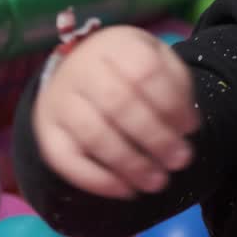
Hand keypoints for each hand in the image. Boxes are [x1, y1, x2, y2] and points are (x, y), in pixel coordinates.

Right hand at [32, 26, 199, 198]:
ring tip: (158, 182)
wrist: (82, 69)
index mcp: (116, 46)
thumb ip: (178, 89)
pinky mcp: (46, 130)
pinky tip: (126, 191)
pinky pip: (65, 159)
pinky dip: (97, 180)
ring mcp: (59, 100)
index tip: (190, 129)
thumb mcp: (160, 62)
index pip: (145, 72)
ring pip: (93, 134)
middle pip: (119, 104)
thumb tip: (187, 126)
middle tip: (181, 161)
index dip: (172, 104)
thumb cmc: (132, 69)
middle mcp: (81, 69)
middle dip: (155, 137)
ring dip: (130, 164)